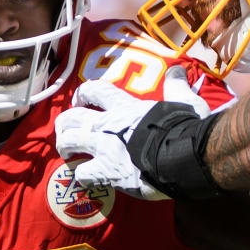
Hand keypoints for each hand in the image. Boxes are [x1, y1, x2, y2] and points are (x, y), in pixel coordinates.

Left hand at [55, 66, 207, 199]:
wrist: (183, 157)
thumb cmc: (185, 129)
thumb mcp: (184, 102)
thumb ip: (176, 87)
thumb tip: (178, 70)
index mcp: (126, 107)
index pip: (95, 90)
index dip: (83, 93)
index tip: (79, 100)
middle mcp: (108, 124)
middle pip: (73, 117)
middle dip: (65, 124)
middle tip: (66, 132)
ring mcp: (104, 148)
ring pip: (69, 142)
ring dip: (65, 148)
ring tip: (68, 155)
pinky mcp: (106, 172)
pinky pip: (82, 174)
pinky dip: (82, 177)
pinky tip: (88, 179)